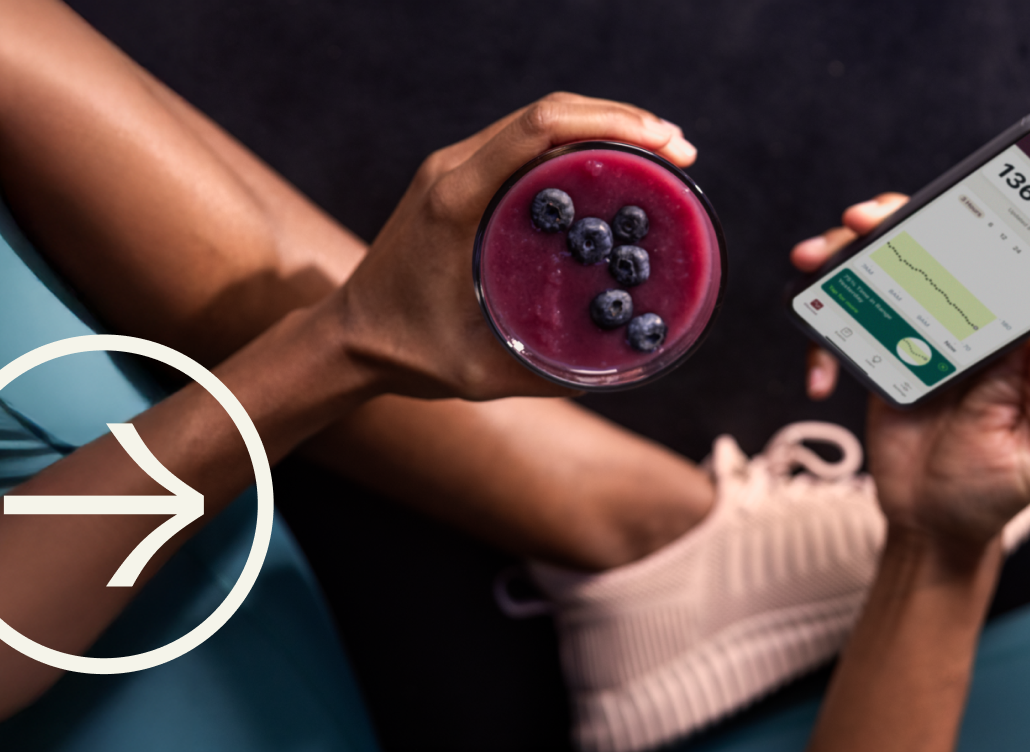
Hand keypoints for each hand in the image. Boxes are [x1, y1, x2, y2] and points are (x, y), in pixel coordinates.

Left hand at [335, 93, 695, 400]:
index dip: (610, 124)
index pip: (538, 130)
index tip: (664, 145)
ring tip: (662, 154)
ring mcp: (454, 167)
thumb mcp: (481, 374)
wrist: (348, 338)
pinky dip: (577, 144)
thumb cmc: (409, 356)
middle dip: (623, 121)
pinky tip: (616, 169)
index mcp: (456, 200)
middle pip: (548, 112)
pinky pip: (525, 143)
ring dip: (604, 126)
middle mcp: (453, 169)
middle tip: (681, 152)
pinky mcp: (459, 177)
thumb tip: (627, 364)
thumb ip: (549, 373)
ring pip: (539, 120)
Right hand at [791, 192, 1029, 549]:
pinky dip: (822, 340)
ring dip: (841, 259)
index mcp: (1009, 341)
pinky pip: (844, 326)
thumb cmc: (991, 494)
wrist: (929, 529)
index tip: (934, 212)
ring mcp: (917, 336)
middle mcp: (964, 325)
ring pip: (879, 273)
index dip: (967, 226)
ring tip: (811, 265)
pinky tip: (820, 376)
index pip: (996, 264)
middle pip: (927, 249)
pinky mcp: (877, 356)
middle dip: (888, 223)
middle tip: (856, 222)